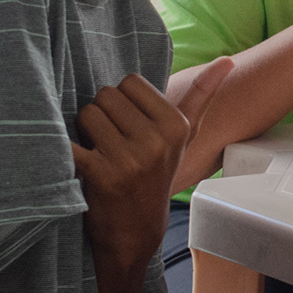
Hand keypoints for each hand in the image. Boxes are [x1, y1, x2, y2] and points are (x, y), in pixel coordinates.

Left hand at [73, 61, 230, 267]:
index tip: (129, 124)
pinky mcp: (102, 176)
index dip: (123, 101)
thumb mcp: (184, 137)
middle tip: (111, 141)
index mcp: (176, 125)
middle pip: (106, 95)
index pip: (130, 82)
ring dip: (84, 131)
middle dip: (103, 114)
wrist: (135, 232)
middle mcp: (156, 141)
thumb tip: (228, 60)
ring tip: (97, 152)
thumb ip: (201, 95)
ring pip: (87, 114)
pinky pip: (71, 143)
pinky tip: (76, 162)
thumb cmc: (156, 175)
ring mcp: (130, 160)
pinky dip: (65, 149)